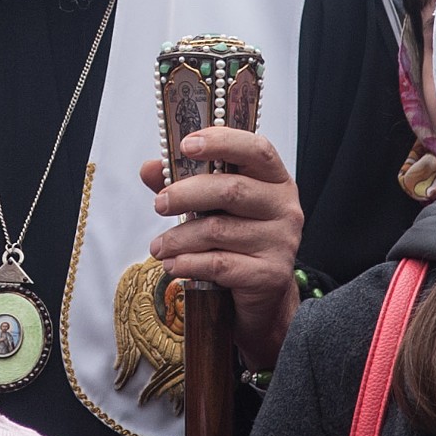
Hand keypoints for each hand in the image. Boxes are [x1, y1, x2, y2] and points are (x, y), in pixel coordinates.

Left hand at [137, 126, 302, 369]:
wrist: (264, 293)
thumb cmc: (237, 237)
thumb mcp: (213, 205)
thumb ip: (184, 182)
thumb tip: (150, 168)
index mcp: (274, 179)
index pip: (256, 149)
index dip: (221, 142)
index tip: (186, 145)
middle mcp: (285, 206)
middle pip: (231, 190)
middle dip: (186, 194)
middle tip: (159, 204)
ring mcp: (281, 241)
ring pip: (219, 231)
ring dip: (179, 238)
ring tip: (158, 247)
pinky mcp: (270, 274)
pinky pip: (220, 264)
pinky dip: (189, 263)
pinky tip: (173, 264)